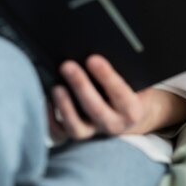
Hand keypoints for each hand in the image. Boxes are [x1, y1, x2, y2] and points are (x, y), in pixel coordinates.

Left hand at [50, 55, 185, 140]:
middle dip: (81, 86)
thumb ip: (124, 71)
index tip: (93, 59)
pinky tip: (47, 101)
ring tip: (56, 87)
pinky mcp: (80, 135)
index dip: (106, 76)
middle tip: (68, 65)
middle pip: (96, 110)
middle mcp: (114, 123)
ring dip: (65, 107)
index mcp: (132, 109)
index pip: (119, 93)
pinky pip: (61, 135)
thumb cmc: (135, 90)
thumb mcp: (138, 80)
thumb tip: (99, 50)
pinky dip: (50, 121)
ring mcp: (95, 132)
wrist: (138, 115)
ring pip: (77, 128)